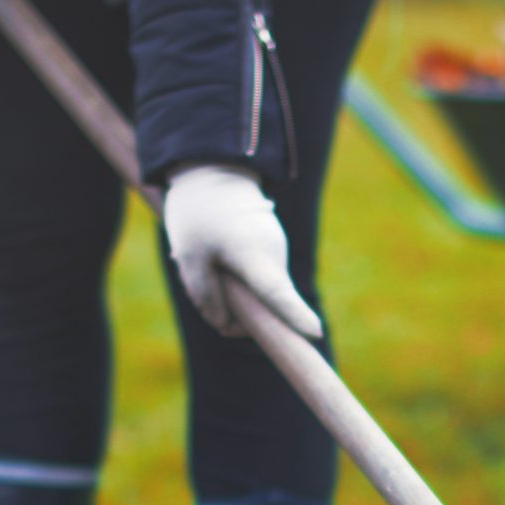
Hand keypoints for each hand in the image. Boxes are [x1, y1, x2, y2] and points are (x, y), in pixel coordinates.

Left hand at [163, 165, 321, 340]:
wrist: (215, 171)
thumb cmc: (199, 213)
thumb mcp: (188, 257)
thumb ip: (205, 298)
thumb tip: (226, 326)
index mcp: (253, 253)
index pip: (276, 292)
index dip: (294, 316)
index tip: (316, 334)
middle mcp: (275, 256)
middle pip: (262, 306)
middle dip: (234, 310)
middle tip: (203, 280)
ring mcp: (278, 254)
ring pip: (257, 295)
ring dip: (233, 291)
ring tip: (211, 258)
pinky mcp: (274, 253)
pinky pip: (258, 281)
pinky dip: (239, 279)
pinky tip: (221, 254)